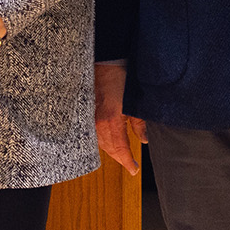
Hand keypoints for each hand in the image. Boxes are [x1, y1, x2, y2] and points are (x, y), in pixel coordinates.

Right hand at [93, 62, 145, 177]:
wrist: (106, 59)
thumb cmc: (122, 77)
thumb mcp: (136, 102)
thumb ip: (139, 123)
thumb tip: (144, 139)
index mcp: (111, 120)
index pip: (119, 148)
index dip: (127, 162)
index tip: (134, 170)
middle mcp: (97, 121)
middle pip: (108, 148)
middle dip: (119, 157)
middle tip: (129, 164)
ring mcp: (89, 117)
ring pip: (99, 141)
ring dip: (110, 149)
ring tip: (121, 154)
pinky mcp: (85, 111)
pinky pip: (92, 131)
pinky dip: (101, 138)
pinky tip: (107, 139)